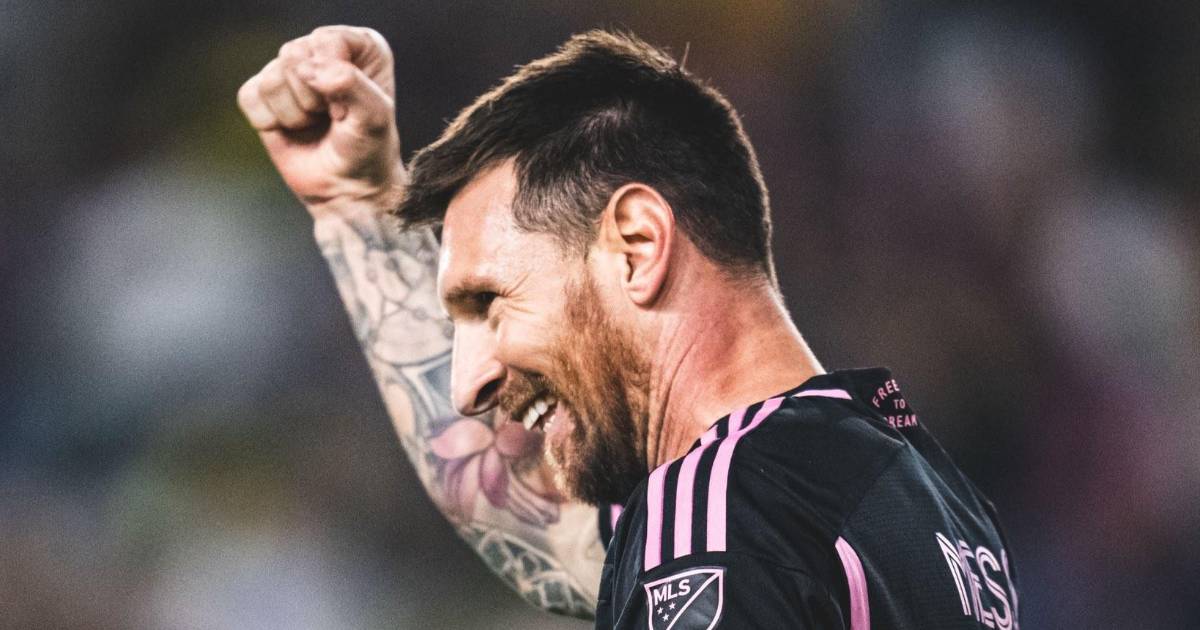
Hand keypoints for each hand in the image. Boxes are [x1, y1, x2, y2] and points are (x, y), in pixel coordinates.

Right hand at [237, 25, 404, 214]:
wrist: (346, 189)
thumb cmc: (367, 150)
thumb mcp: (373, 117)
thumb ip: (349, 84)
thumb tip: (307, 68)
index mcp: (360, 47)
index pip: (327, 41)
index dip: (334, 80)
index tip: (347, 108)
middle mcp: (322, 50)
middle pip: (293, 56)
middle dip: (311, 99)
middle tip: (331, 118)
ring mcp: (290, 70)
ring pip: (271, 80)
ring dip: (294, 115)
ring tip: (313, 125)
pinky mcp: (262, 93)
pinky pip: (250, 96)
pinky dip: (269, 122)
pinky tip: (292, 129)